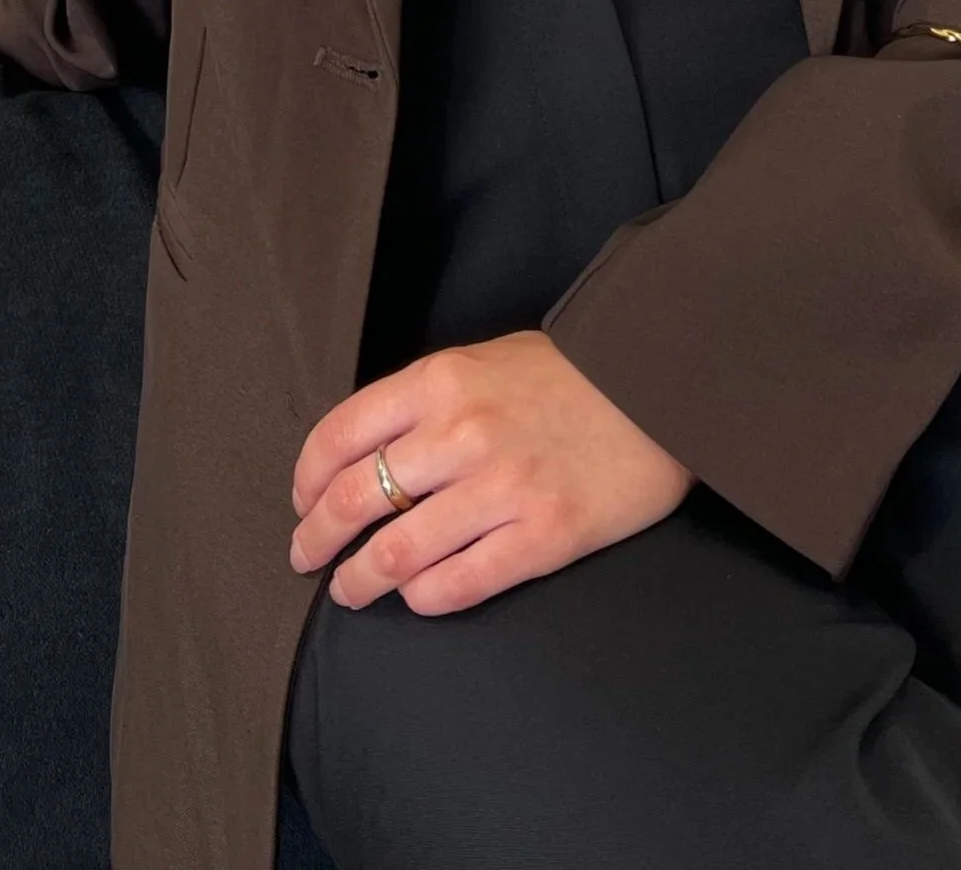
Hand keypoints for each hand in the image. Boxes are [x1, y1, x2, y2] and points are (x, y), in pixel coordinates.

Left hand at [289, 329, 690, 614]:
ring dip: (360, 580)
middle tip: (306, 557)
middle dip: (317, 537)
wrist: (660, 387)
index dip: (307, 479)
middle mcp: (460, 434)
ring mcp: (501, 489)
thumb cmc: (569, 375)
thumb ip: (424, 404)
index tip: (301, 502)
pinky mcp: (542, 538)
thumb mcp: (482, 363)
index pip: (340, 435)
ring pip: (397, 552)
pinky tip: (415, 596)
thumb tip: (366, 456)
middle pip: (356, 499)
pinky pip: (457, 584)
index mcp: (439, 381)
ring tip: (350, 590)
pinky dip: (422, 597)